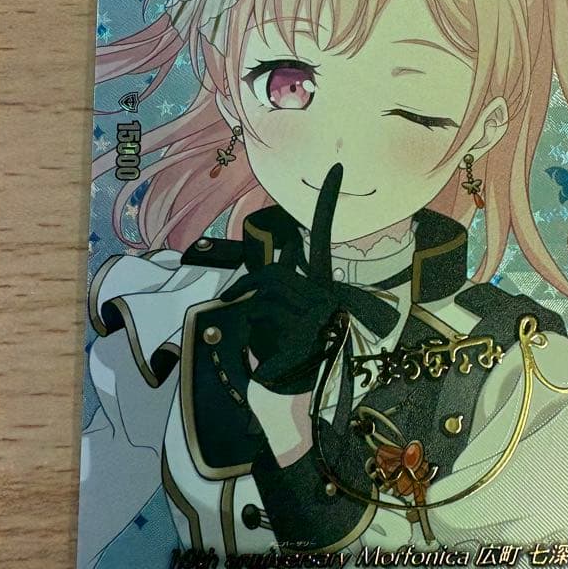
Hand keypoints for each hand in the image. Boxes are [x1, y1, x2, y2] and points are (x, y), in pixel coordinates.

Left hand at [221, 163, 346, 394]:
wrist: (319, 399)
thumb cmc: (306, 361)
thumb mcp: (296, 326)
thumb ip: (281, 302)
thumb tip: (252, 289)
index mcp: (324, 288)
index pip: (321, 240)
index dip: (329, 203)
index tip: (336, 168)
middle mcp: (324, 296)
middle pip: (268, 279)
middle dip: (243, 294)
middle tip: (231, 305)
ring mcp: (313, 316)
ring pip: (258, 305)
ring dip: (253, 327)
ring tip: (272, 349)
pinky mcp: (300, 337)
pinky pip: (256, 329)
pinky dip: (256, 347)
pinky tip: (274, 365)